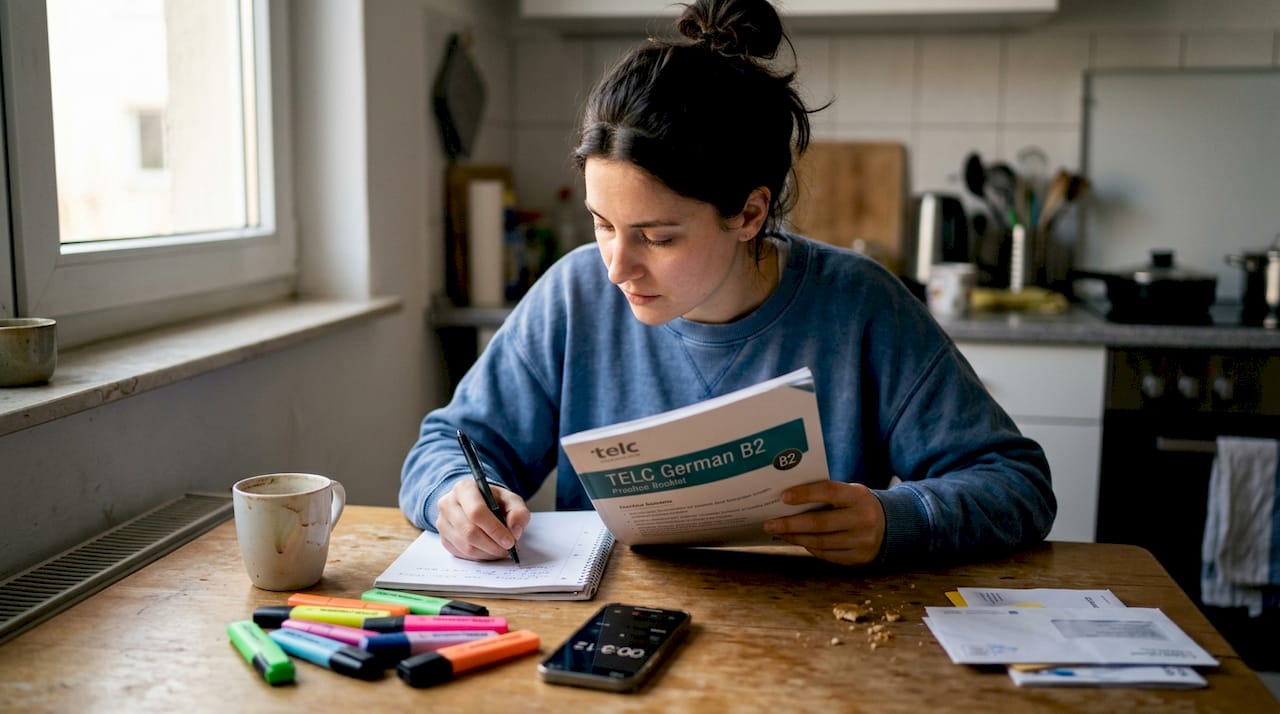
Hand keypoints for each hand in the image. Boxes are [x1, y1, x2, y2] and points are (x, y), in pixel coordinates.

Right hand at [436, 478, 531, 560]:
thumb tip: (514, 531)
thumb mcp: (511, 500)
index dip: (494, 529)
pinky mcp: (443, 538)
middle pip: (469, 531)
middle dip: (492, 545)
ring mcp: (443, 522)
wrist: (478, 505)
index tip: (510, 541)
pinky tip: (489, 551)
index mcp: (464, 489)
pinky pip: (461, 553)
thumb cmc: (494, 502)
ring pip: (465, 546)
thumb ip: (518, 512)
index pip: (476, 512)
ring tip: (501, 550)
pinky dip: (479, 556)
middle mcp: (448, 504)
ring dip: (487, 552)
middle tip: (508, 549)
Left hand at [762, 481, 885, 565]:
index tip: (783, 497)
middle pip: (821, 523)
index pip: (829, 491)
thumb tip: (787, 499)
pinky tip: (796, 541)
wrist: (891, 526)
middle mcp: (863, 519)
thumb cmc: (857, 505)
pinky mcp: (858, 558)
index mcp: (858, 496)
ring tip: (778, 532)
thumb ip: (826, 494)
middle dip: (791, 524)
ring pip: (821, 542)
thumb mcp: (849, 493)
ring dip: (796, 538)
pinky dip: (809, 547)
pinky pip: (827, 554)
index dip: (806, 494)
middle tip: (769, 523)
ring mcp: (862, 541)